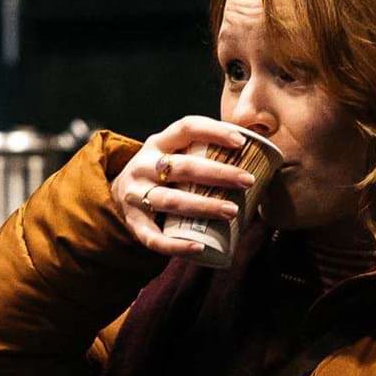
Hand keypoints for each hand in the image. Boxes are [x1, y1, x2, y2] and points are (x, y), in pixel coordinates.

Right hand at [111, 118, 257, 256]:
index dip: (214, 132)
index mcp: (158, 144)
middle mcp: (144, 166)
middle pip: (183, 167)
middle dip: (218, 173)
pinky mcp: (134, 223)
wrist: (117, 196)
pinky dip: (176, 245)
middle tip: (248, 181)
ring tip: (233, 211)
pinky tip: (198, 247)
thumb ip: (201, 152)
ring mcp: (136, 195)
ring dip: (204, 206)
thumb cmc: (161, 175)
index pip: (186, 128)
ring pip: (171, 201)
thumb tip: (257, 155)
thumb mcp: (171, 154)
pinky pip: (154, 238)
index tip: (242, 142)